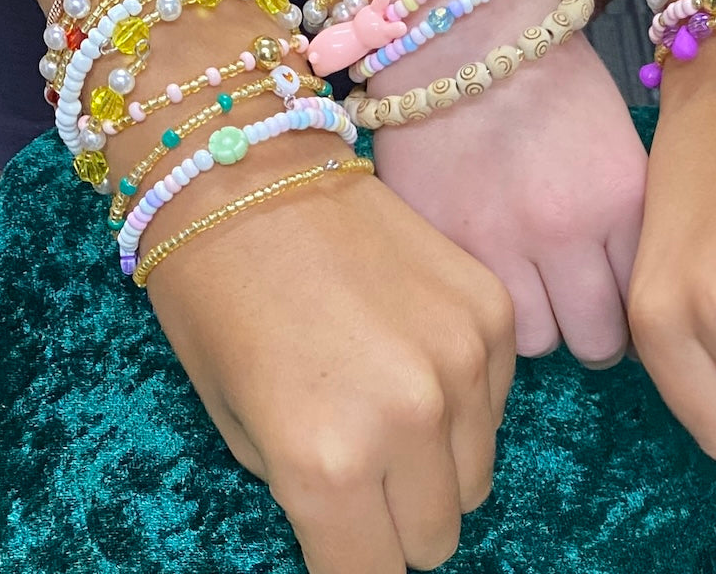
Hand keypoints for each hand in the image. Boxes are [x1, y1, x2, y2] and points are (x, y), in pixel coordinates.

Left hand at [146, 164, 514, 573]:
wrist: (255, 179)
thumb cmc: (219, 304)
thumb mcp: (239, 429)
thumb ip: (313, 494)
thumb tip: (366, 525)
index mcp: (329, 460)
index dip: (350, 562)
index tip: (341, 537)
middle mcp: (412, 417)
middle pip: (438, 535)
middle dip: (395, 521)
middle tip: (362, 470)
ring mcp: (464, 356)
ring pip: (476, 475)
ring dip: (436, 464)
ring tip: (391, 407)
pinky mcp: (493, 309)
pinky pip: (496, 401)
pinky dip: (463, 400)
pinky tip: (417, 353)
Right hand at [371, 0, 646, 366]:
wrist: (458, 32)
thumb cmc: (545, 71)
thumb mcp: (613, 138)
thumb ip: (623, 213)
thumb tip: (622, 274)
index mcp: (620, 198)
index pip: (644, 301)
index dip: (633, 306)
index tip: (617, 297)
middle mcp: (565, 233)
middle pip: (595, 342)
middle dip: (591, 332)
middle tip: (574, 307)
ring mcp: (497, 243)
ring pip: (533, 341)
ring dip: (535, 320)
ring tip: (524, 284)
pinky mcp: (440, 242)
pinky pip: (477, 308)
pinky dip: (486, 301)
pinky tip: (485, 268)